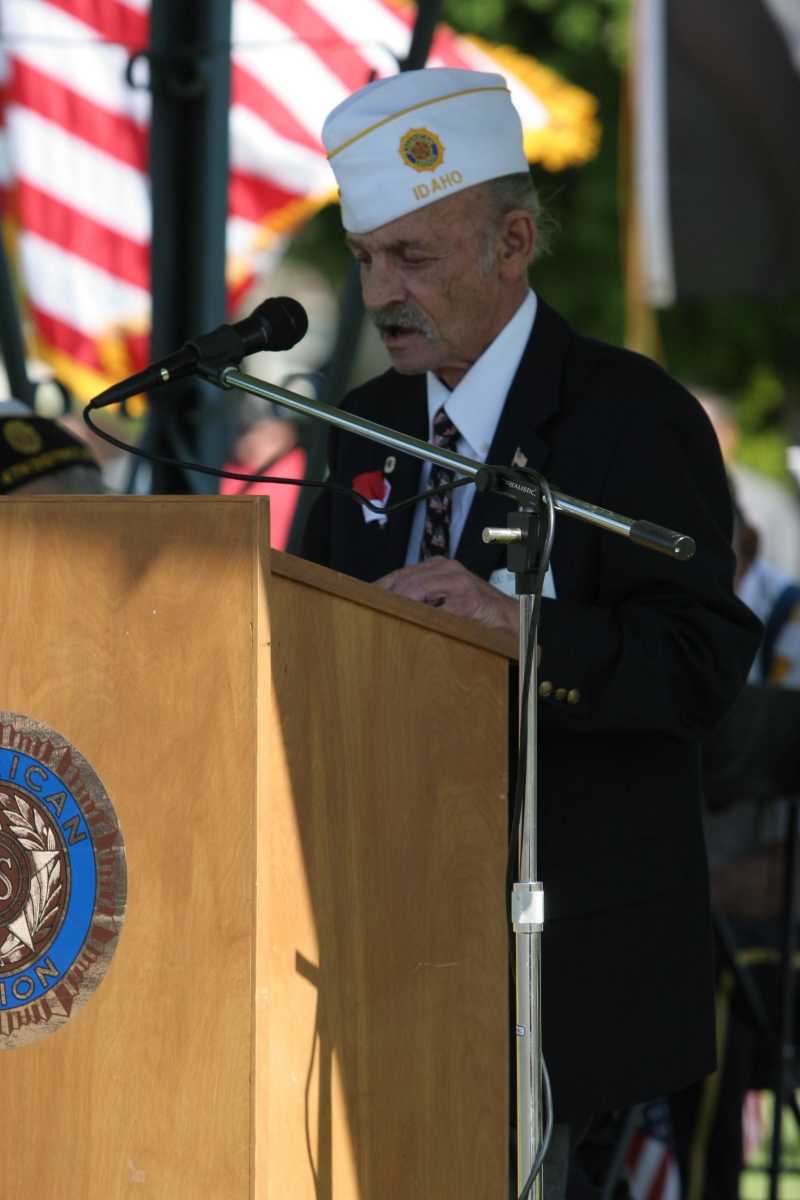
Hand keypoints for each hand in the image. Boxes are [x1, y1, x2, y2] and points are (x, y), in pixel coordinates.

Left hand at [376, 558, 519, 635]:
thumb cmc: (476, 610)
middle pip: (405, 580)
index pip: (400, 574)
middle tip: (368, 613)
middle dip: (386, 597)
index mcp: (438, 566)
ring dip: (400, 605)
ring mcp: (458, 582)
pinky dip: (424, 616)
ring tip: (385, 618)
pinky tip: (413, 624)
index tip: (364, 600)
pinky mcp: (467, 599)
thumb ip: (421, 598)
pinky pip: (438, 609)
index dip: (380, 587)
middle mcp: (446, 569)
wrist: (508, 618)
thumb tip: (388, 608)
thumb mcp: (444, 598)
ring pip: (417, 589)